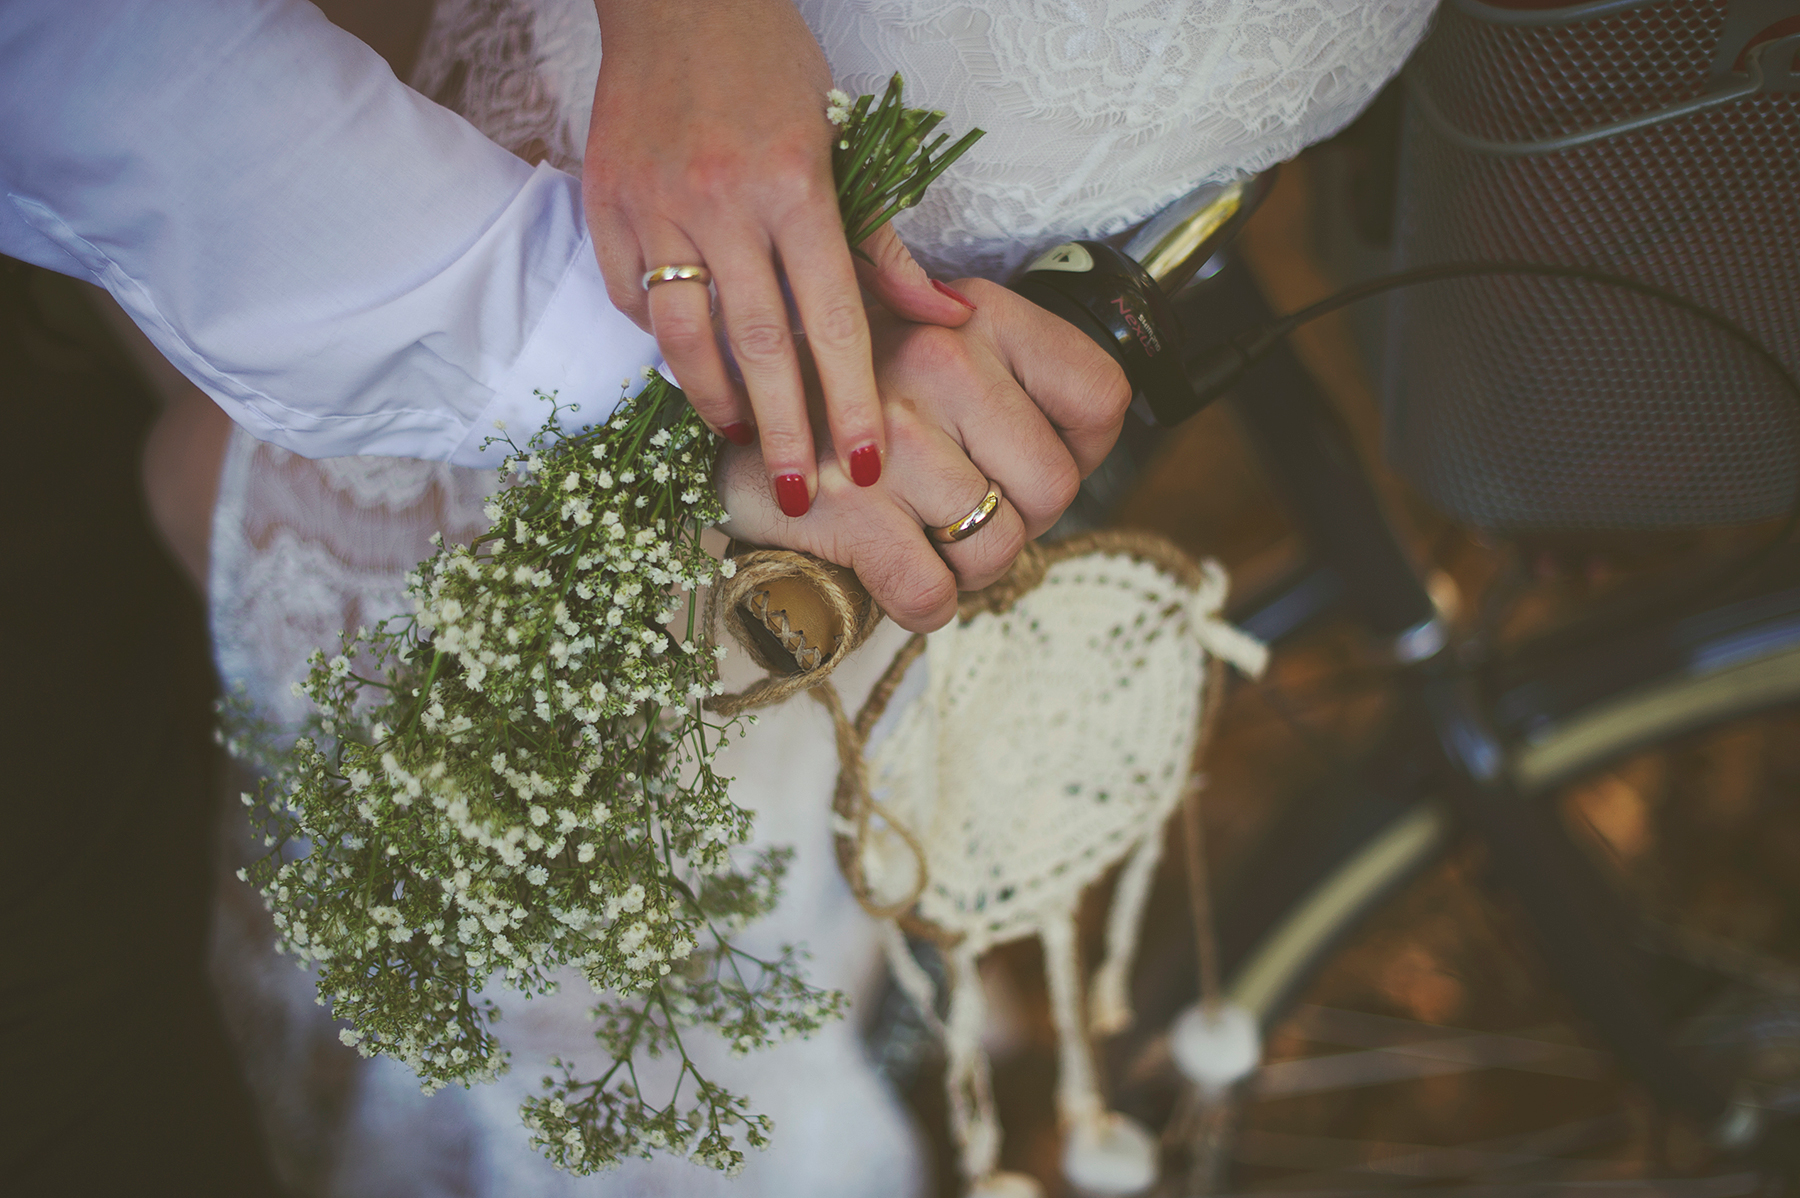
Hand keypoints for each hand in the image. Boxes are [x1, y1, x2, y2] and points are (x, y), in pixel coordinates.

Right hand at [585, 0, 972, 519]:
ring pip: (681, 335)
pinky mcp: (604, 205)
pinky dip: (659, 334)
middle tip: (803, 496)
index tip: (867, 463)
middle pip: (758, 347)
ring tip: (739, 437)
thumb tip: (944, 316)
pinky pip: (631, 297)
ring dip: (713, 399)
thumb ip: (883, 240)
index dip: (850, 398)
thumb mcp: (845, 142)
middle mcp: (723, 202)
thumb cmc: (774, 70)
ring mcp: (655, 207)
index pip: (832, 318)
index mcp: (796, 187)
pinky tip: (686, 355)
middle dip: (785, 431)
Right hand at [715, 279, 1131, 631]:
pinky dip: (922, 606)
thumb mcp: (932, 345)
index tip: (1029, 464)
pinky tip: (894, 574)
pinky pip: (931, 592)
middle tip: (966, 511)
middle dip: (1019, 523)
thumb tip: (1082, 452)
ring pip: (998, 548)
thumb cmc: (846, 391)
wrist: (723, 414)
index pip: (1100, 397)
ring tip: (922, 535)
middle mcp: (940, 360)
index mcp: (976, 315)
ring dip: (967, 568)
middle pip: (1055, 488)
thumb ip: (1010, 376)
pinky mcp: (846, 503)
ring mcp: (892, 434)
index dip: (1082, 453)